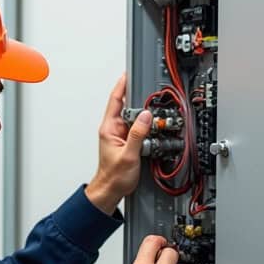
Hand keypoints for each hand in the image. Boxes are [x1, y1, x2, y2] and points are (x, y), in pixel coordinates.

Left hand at [85, 74, 151, 214]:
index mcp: (108, 128)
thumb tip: (146, 116)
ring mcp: (120, 135)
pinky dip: (145, 126)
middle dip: (139, 100)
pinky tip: (152, 128)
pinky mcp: (127, 142)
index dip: (122, 85)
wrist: (110, 190)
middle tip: (151, 96)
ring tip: (155, 113)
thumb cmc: (113, 177)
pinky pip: (137, 129)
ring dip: (144, 115)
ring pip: (134, 118)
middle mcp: (113, 129)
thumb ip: (137, 134)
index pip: (115, 100)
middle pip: (127, 106)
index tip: (128, 73)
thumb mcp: (128, 155)